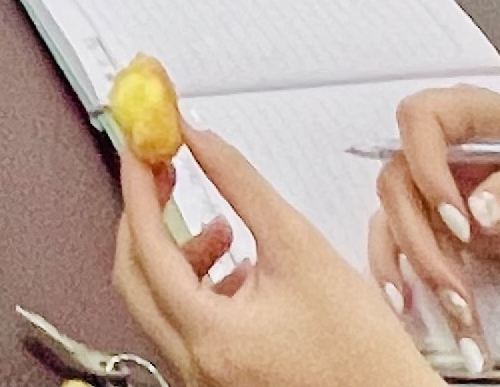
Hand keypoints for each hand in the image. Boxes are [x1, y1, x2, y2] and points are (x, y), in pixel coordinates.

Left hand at [115, 128, 434, 386]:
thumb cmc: (365, 354)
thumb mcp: (301, 248)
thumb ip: (240, 184)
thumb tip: (197, 138)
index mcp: (210, 337)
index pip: (146, 246)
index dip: (138, 185)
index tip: (139, 144)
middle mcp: (195, 366)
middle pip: (135, 277)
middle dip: (146, 215)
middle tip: (162, 171)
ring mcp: (205, 379)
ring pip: (159, 303)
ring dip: (176, 252)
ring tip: (218, 226)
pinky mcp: (222, 380)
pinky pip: (186, 326)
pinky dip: (198, 287)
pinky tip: (238, 269)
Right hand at [373, 87, 499, 333]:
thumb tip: (480, 211)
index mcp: (472, 114)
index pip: (422, 119)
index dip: (428, 168)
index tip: (460, 226)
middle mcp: (436, 144)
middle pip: (398, 179)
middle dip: (421, 243)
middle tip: (460, 295)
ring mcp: (424, 181)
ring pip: (390, 216)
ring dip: (413, 268)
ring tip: (453, 317)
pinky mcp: (424, 218)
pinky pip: (394, 242)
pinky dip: (398, 276)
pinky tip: (412, 310)